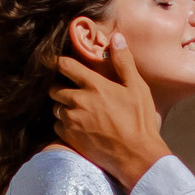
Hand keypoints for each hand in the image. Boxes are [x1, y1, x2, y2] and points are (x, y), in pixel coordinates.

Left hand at [49, 30, 169, 191]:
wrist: (137, 156)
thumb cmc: (140, 121)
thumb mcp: (137, 88)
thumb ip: (124, 62)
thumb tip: (116, 37)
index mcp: (95, 86)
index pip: (66, 66)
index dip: (60, 63)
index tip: (59, 64)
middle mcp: (79, 101)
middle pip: (54, 88)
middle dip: (59, 86)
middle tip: (70, 89)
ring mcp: (73, 121)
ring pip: (55, 107)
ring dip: (62, 106)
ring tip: (75, 109)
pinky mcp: (70, 138)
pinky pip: (57, 126)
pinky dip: (63, 124)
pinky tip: (77, 126)